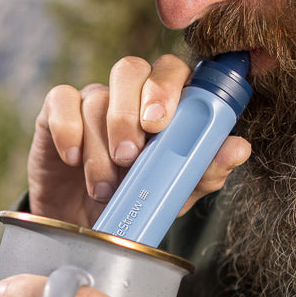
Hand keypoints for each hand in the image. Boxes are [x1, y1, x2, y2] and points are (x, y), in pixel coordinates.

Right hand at [28, 53, 250, 226]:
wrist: (86, 227)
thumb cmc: (135, 201)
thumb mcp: (173, 194)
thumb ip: (205, 171)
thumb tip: (239, 148)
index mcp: (164, 103)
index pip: (171, 71)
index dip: (167, 88)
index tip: (160, 125)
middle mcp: (128, 94)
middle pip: (130, 68)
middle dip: (128, 111)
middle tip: (130, 155)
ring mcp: (92, 100)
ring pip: (95, 98)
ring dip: (99, 147)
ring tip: (103, 187)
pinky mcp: (56, 112)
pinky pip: (60, 101)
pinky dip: (67, 131)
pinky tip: (72, 160)